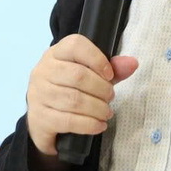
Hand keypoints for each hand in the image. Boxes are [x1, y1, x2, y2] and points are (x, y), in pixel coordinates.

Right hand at [25, 33, 137, 156]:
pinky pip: (68, 121)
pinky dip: (89, 124)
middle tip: (110, 98)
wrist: (42, 120)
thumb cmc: (68, 91)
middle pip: (78, 75)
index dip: (97, 59)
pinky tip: (99, 125)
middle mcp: (43, 71)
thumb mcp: (89, 76)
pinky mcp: (40, 118)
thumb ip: (111, 69)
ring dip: (98, 108)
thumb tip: (132, 63)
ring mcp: (38, 95)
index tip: (110, 75)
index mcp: (56, 54)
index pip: (76, 45)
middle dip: (101, 89)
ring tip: (106, 112)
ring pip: (74, 100)